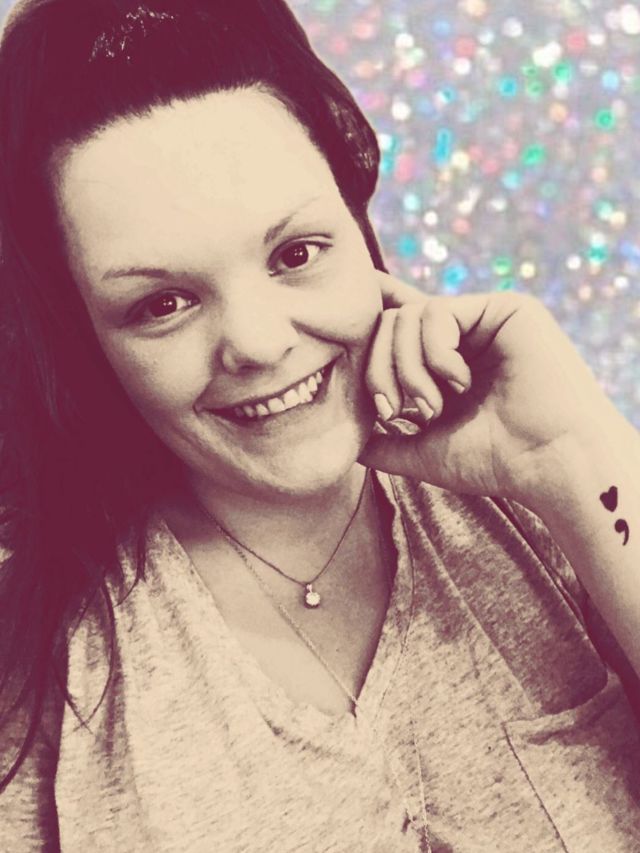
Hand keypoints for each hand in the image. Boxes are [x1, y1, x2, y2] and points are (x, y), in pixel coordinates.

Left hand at [359, 271, 617, 503]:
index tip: (346, 312)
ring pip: (407, 317)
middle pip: (390, 323)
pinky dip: (435, 356)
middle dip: (380, 372)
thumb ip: (383, 440)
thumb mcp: (423, 452)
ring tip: (435, 406)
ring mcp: (483, 319)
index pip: (400, 324)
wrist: (546, 464)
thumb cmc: (493, 462)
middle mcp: (464, 335)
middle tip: (396, 412)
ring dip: (408, 371)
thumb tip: (345, 439)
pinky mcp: (503, 308)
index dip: (372, 312)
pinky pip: (438, 313)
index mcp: (447, 361)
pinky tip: (461, 384)